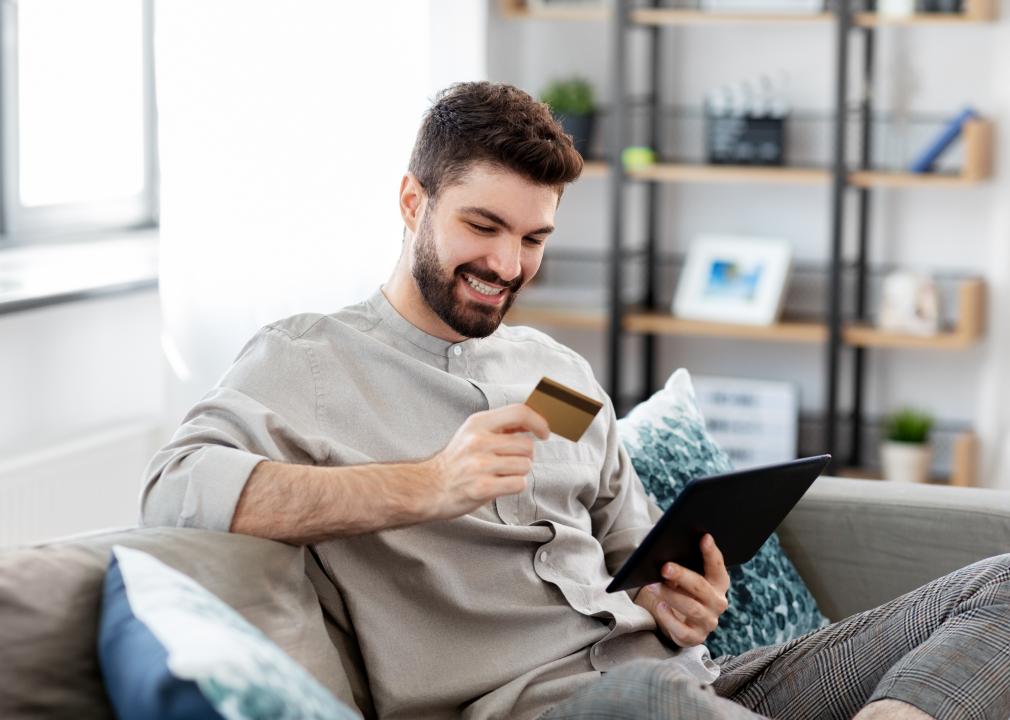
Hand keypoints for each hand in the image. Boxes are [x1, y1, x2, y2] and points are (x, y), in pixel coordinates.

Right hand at [417, 404, 549, 521]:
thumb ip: (500, 426)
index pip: (519, 412)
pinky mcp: (482, 487)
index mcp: (478, 423)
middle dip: (524, 456)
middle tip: (508, 461)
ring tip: (499, 474)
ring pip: (525, 465)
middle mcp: (479, 441)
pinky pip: (518, 484)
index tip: (544, 433)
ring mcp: (480, 465)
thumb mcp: (472, 433)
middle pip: (527, 445)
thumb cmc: (455, 462)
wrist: (428, 487)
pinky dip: (513, 486)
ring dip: (518, 472)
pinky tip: (498, 485)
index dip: (538, 422)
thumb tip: (532, 421)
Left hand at [633, 534, 730, 647]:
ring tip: (653, 586)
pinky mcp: (695, 637)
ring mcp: (708, 621)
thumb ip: (680, 565)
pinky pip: (682, 630)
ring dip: (670, 595)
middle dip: (682, 575)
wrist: (679, 621)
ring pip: (690, 608)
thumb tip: (664, 553)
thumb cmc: (682, 590)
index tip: (704, 537)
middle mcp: (717, 602)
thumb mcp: (684, 577)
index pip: (717, 566)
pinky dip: (669, 618)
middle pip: (701, 587)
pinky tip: (659, 607)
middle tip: (664, 567)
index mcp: (718, 583)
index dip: (711, 552)